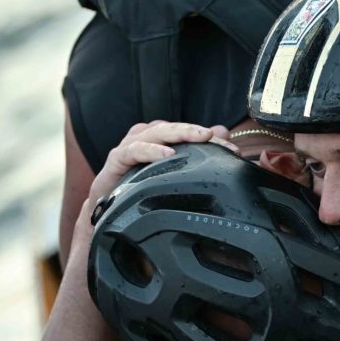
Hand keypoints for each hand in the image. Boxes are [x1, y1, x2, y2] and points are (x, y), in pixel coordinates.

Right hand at [87, 121, 231, 204]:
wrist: (107, 211)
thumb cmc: (141, 189)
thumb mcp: (172, 174)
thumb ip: (196, 153)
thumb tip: (223, 132)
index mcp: (160, 140)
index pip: (186, 132)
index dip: (209, 137)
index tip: (232, 148)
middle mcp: (146, 138)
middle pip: (172, 128)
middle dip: (195, 131)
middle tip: (214, 136)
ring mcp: (130, 146)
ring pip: (154, 132)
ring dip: (177, 134)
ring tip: (198, 138)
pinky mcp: (116, 159)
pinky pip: (133, 150)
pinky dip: (151, 150)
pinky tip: (167, 155)